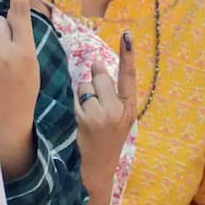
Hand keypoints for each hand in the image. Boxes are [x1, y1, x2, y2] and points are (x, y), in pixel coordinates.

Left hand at [75, 32, 136, 204]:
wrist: (97, 170)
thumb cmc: (105, 139)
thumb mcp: (117, 117)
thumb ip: (111, 93)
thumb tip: (96, 66)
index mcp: (129, 108)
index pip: (128, 76)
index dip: (128, 54)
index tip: (127, 35)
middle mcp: (118, 110)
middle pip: (100, 77)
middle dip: (93, 83)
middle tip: (95, 105)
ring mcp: (101, 115)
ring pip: (85, 85)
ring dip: (82, 95)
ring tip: (87, 115)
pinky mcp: (85, 119)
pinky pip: (75, 97)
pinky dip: (74, 104)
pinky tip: (79, 120)